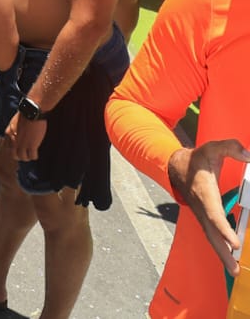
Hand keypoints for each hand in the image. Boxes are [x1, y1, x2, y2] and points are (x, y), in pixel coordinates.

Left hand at [6, 111, 47, 161]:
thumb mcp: (14, 122)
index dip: (13, 149)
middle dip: (20, 156)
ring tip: (31, 155)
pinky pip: (32, 156)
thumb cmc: (25, 114)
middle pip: (14, 155)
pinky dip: (34, 157)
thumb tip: (16, 134)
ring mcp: (22, 144)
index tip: (18, 149)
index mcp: (8, 134)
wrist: (31, 112)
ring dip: (27, 157)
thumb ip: (14, 130)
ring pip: (23, 158)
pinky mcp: (32, 145)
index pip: (7, 147)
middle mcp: (13, 141)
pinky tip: (36, 154)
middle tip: (25, 155)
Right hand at [167, 139, 249, 273]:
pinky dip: (220, 247)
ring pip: (211, 237)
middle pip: (211, 233)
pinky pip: (212, 234)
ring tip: (233, 270)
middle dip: (222, 251)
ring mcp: (202, 213)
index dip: (224, 229)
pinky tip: (229, 258)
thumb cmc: (197, 160)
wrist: (175, 167)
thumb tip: (247, 155)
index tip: (234, 243)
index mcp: (204, 192)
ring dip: (222, 254)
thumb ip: (229, 147)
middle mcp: (202, 207)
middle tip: (234, 269)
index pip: (214, 213)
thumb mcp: (211, 148)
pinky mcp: (204, 217)